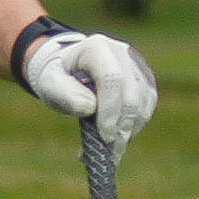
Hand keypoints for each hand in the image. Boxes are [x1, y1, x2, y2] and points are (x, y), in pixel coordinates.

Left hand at [20, 28, 158, 160]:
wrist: (68, 68)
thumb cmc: (58, 77)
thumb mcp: (50, 84)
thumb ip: (64, 94)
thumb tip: (90, 108)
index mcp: (96, 47)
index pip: (111, 79)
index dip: (110, 110)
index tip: (104, 136)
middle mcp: (121, 52)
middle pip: (132, 93)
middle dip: (122, 126)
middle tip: (108, 150)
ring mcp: (137, 64)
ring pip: (145, 101)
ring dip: (131, 129)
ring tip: (111, 149)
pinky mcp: (145, 78)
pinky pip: (149, 104)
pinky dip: (136, 125)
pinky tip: (119, 138)